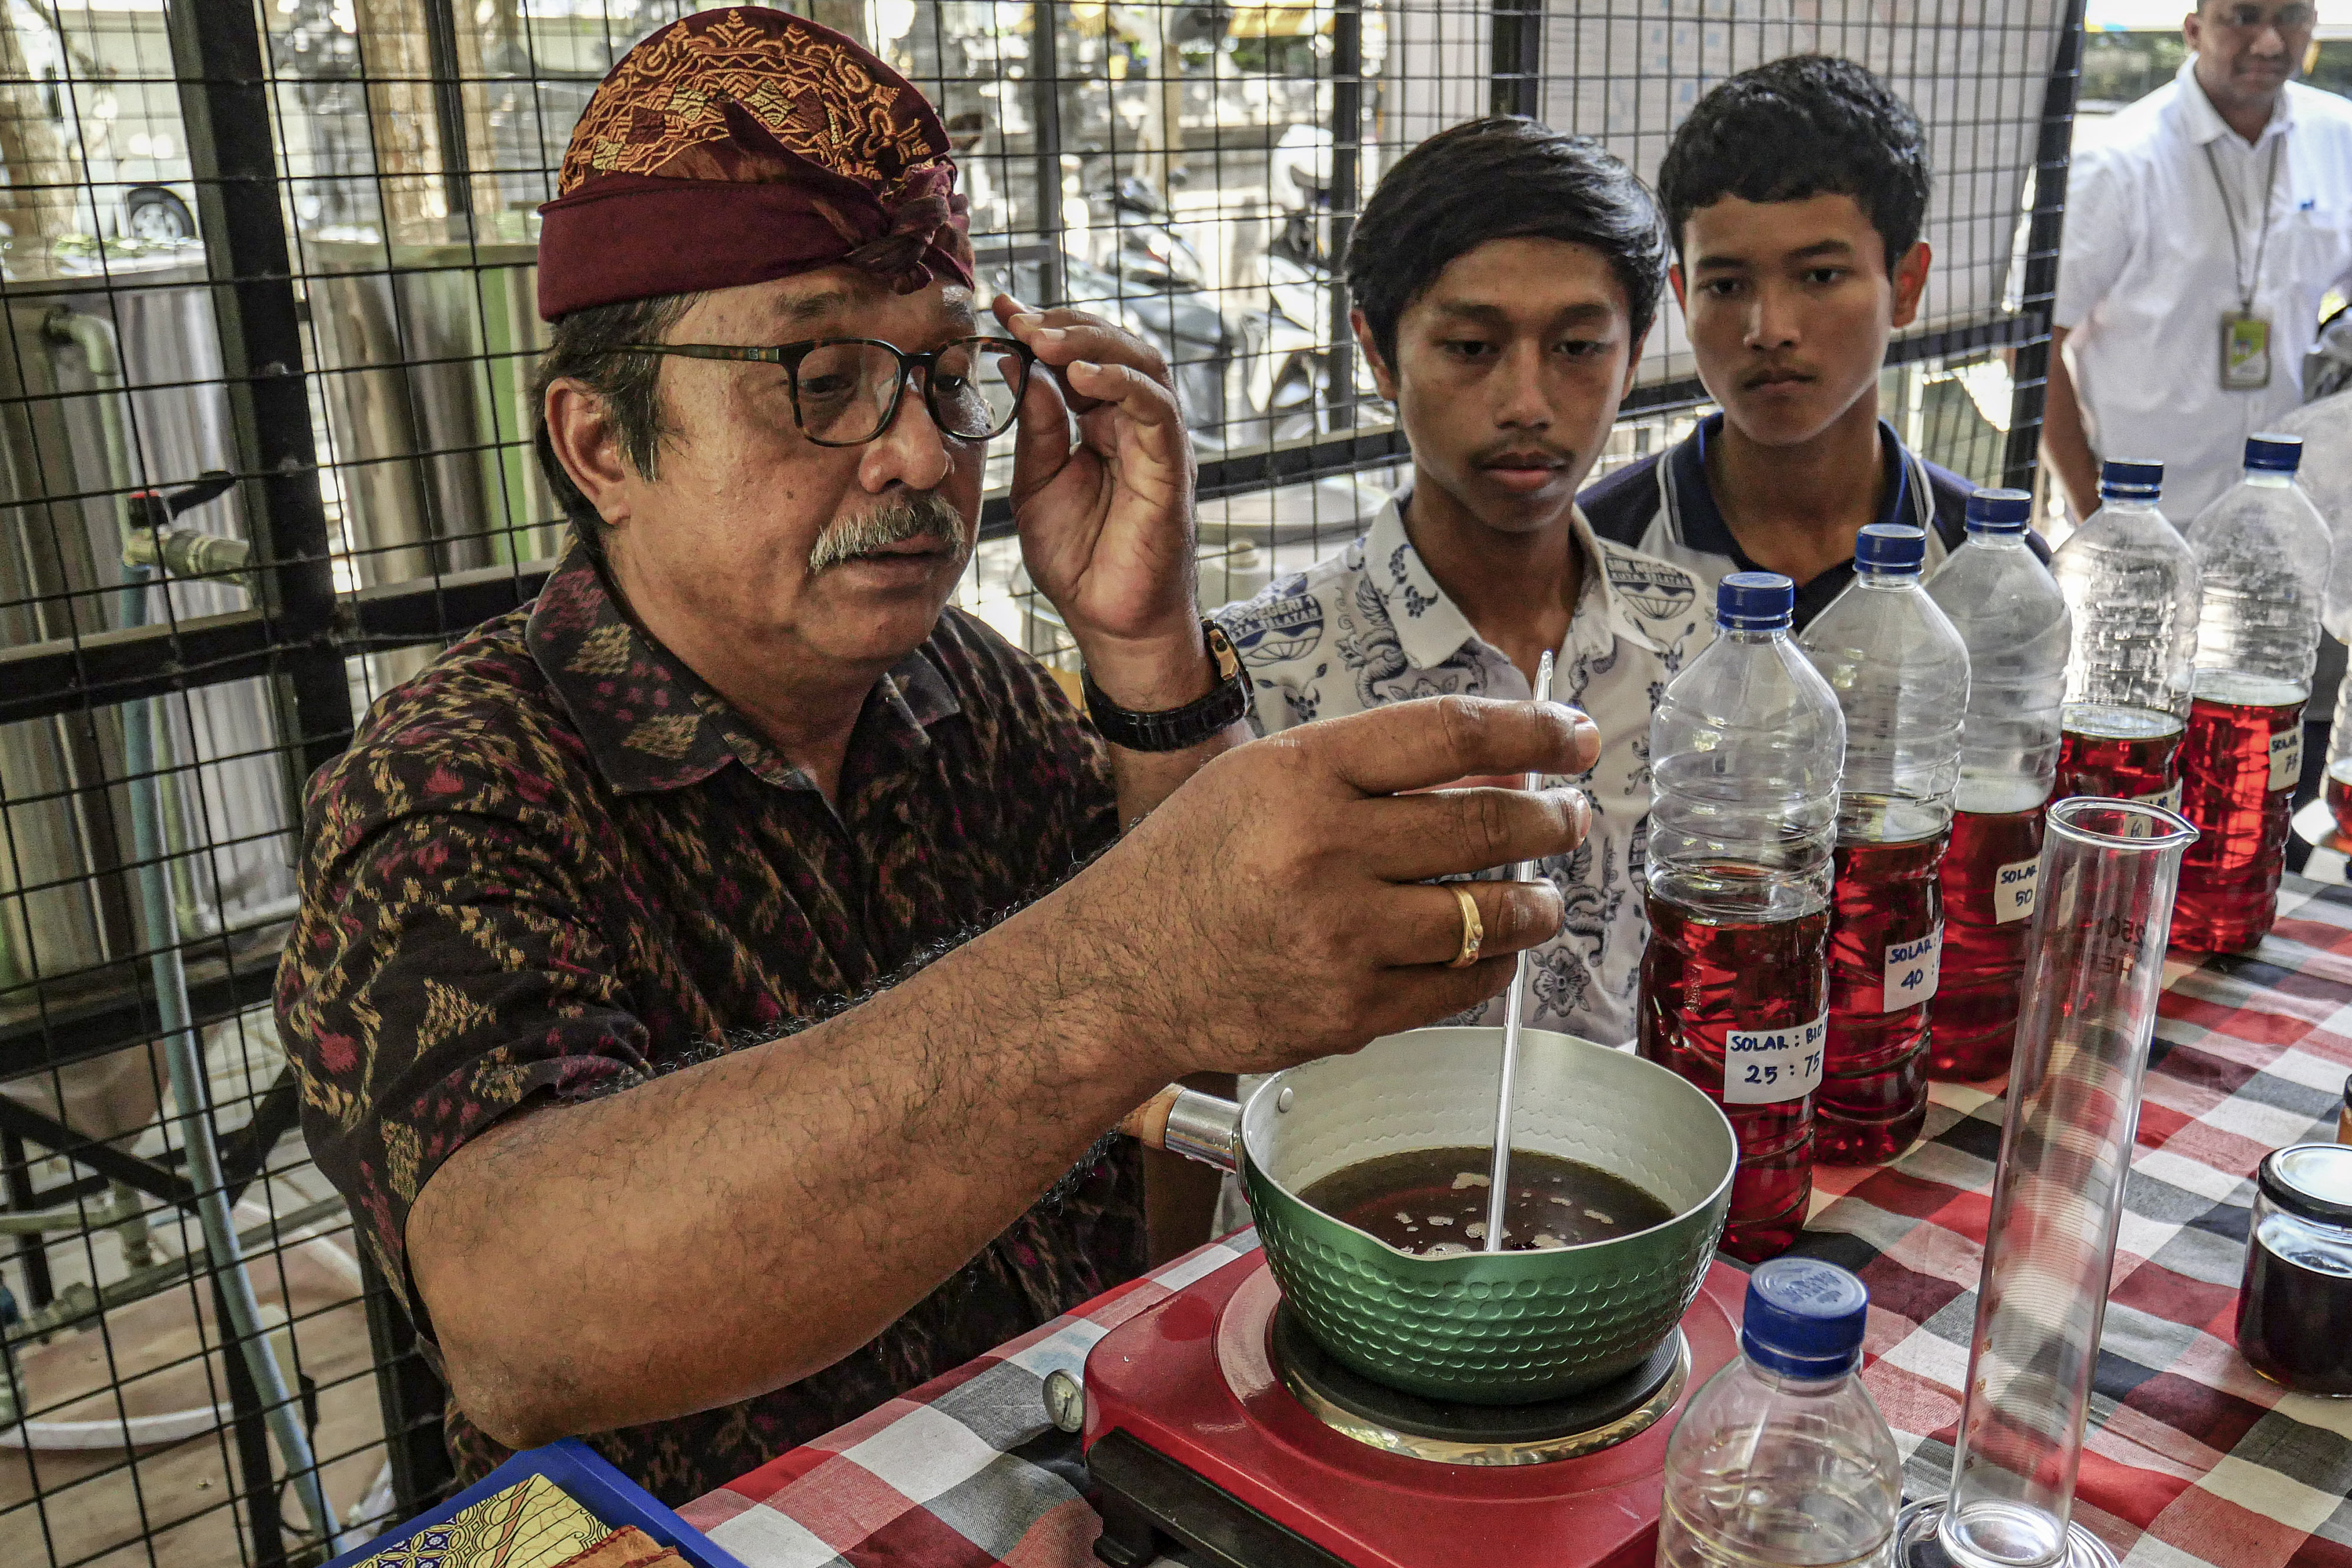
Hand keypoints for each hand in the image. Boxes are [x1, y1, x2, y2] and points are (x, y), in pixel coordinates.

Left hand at [995, 293, 1203, 705]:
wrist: (1109, 621)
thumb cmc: (1078, 559)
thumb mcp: (1036, 483)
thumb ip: (1034, 427)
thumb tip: (1018, 365)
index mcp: (1098, 424)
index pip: (1076, 357)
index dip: (1040, 326)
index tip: (998, 307)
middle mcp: (1131, 424)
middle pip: (1112, 345)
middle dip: (1064, 324)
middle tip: (1019, 318)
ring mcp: (1156, 441)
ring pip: (1140, 362)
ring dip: (1091, 341)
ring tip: (1044, 339)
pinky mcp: (1171, 465)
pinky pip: (1155, 408)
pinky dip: (1120, 382)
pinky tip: (1080, 374)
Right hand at [1059, 696, 1602, 1079]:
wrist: (1118, 972)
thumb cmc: (1191, 865)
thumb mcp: (1261, 779)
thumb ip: (1366, 768)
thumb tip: (1494, 762)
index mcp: (1302, 773)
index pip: (1449, 734)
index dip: (1533, 729)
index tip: (1575, 735)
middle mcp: (1324, 849)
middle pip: (1485, 825)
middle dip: (1550, 819)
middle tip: (1570, 817)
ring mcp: (1340, 936)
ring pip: (1486, 915)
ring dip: (1536, 904)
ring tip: (1545, 896)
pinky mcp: (1348, 1011)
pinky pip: (1456, 987)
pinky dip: (1491, 966)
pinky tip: (1495, 951)